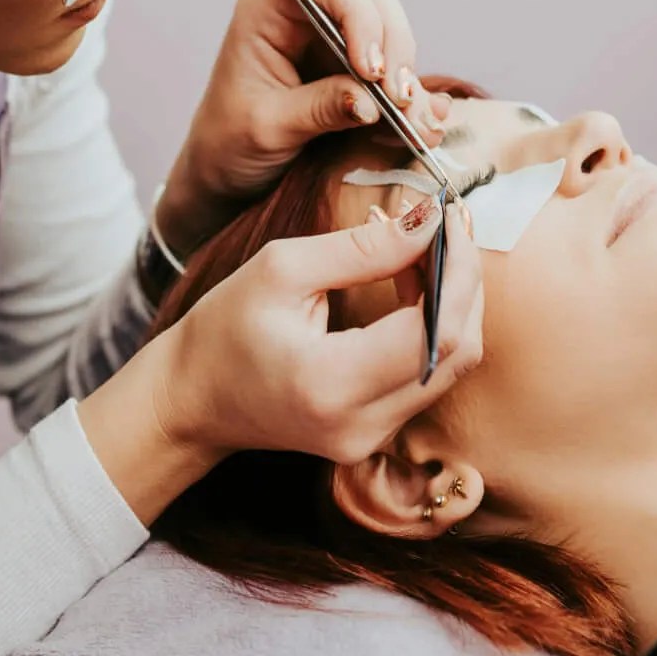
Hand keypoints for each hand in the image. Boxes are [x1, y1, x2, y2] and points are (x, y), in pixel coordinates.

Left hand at [158, 0, 450, 254]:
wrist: (225, 170)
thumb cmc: (228, 141)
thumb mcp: (268, 128)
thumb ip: (319, 109)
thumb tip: (372, 102)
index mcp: (267, 8)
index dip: (360, 16)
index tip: (372, 72)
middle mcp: (303, 12)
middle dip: (393, 42)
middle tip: (398, 97)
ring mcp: (332, 36)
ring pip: (390, 27)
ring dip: (407, 72)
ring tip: (413, 120)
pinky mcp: (353, 66)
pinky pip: (394, 67)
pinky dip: (410, 94)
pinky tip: (421, 124)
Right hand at [158, 199, 482, 465]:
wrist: (192, 399)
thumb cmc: (223, 329)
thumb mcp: (281, 269)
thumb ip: (361, 248)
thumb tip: (428, 222)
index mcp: (332, 383)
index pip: (435, 330)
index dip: (459, 270)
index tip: (450, 217)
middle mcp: (362, 424)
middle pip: (457, 351)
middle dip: (464, 281)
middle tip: (445, 226)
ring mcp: (373, 437)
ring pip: (451, 365)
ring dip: (452, 302)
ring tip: (424, 249)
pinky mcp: (376, 434)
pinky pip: (428, 375)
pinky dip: (433, 326)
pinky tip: (414, 285)